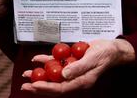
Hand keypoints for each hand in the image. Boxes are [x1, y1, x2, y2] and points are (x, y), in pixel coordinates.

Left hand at [21, 39, 135, 94]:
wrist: (112, 48)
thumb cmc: (105, 54)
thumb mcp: (93, 59)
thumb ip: (78, 67)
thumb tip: (63, 74)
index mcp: (81, 81)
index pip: (61, 88)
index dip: (46, 88)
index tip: (34, 86)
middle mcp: (75, 78)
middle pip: (54, 85)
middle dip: (38, 86)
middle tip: (24, 86)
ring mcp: (72, 71)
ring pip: (52, 75)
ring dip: (39, 74)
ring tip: (26, 74)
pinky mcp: (71, 62)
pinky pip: (56, 63)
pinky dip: (46, 61)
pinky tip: (36, 59)